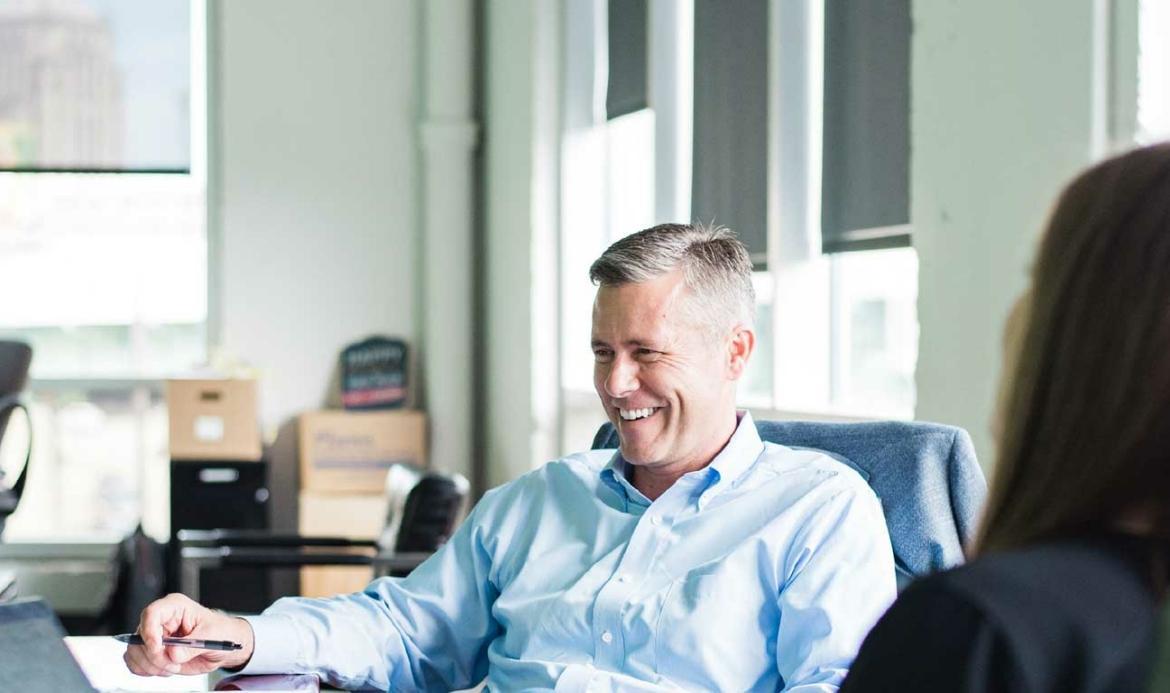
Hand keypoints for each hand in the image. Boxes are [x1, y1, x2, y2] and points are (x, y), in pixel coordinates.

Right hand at [123, 593, 254, 676]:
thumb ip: (192, 646)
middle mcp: (161, 620)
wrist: (221, 646)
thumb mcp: (212, 636)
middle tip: (173, 664)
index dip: (150, 632)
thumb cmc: (220, 632)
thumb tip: (173, 654)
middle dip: (155, 656)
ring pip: (135, 652)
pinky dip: (147, 670)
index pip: (152, 613)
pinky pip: (136, 663)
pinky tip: (165, 669)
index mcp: (175, 607)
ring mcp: (154, 636)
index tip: (158, 649)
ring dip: (151, 666)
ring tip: (173, 667)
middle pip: (140, 637)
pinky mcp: (151, 652)